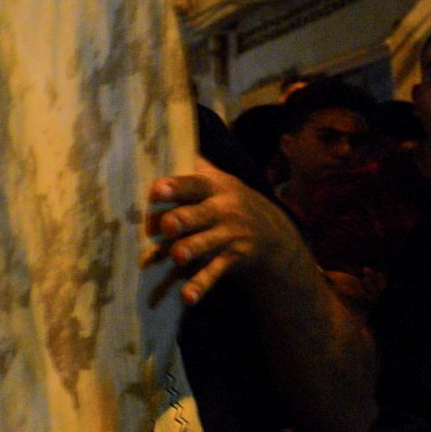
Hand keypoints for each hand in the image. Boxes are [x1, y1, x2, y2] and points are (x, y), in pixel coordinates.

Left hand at [144, 161, 313, 306]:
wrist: (273, 234)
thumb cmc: (229, 202)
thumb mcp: (218, 180)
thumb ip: (193, 165)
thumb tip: (166, 134)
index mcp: (214, 188)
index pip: (194, 184)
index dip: (176, 187)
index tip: (156, 190)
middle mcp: (223, 210)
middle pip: (200, 214)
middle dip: (183, 219)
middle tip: (167, 225)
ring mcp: (229, 236)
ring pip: (207, 244)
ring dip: (192, 249)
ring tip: (177, 256)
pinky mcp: (233, 259)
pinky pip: (215, 273)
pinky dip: (201, 285)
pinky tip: (187, 297)